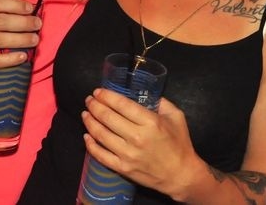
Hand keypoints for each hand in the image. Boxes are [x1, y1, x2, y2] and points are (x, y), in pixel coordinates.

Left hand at [82, 89, 201, 197]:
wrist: (179, 174)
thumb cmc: (179, 143)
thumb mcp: (176, 116)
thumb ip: (162, 102)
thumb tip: (147, 92)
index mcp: (150, 122)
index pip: (122, 105)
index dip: (107, 96)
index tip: (98, 91)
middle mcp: (136, 137)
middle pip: (108, 118)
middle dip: (96, 106)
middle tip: (89, 100)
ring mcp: (127, 154)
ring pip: (101, 135)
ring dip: (90, 122)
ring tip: (86, 113)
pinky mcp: (122, 168)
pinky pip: (101, 155)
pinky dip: (91, 145)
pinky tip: (86, 135)